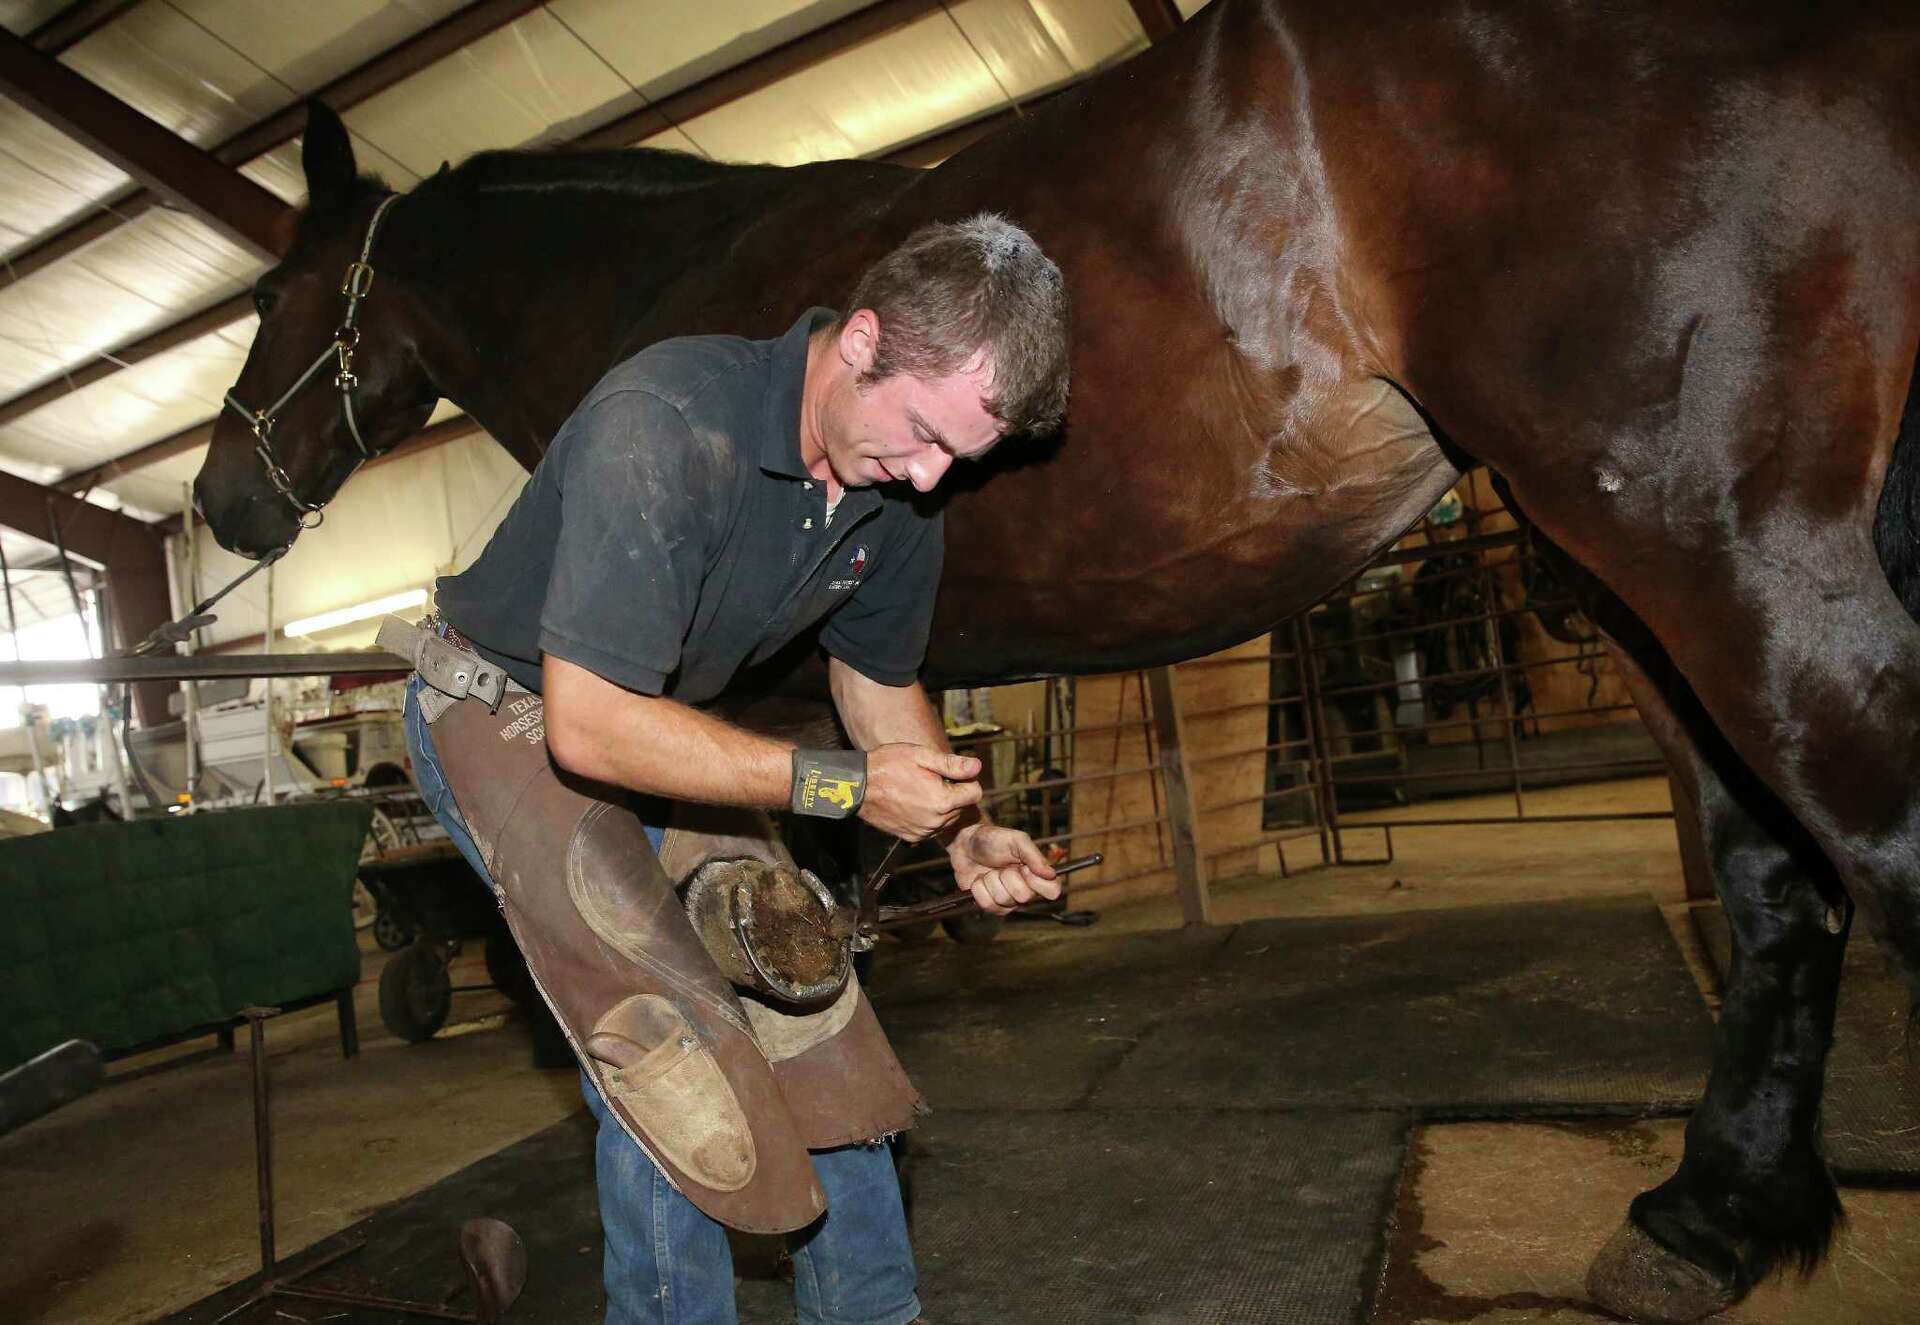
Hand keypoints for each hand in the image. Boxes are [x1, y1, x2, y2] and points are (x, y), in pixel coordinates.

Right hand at [859, 744, 981, 840]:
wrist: (857, 786)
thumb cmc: (887, 766)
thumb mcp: (922, 756)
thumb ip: (952, 764)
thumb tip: (977, 767)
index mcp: (942, 801)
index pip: (975, 793)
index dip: (966, 780)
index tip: (950, 773)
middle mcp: (935, 821)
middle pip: (962, 807)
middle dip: (953, 793)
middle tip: (931, 779)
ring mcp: (923, 832)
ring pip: (948, 819)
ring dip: (942, 806)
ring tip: (920, 789)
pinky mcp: (912, 837)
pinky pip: (932, 828)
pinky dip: (929, 816)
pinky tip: (913, 802)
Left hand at [948, 823, 1059, 913]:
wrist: (966, 844)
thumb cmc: (994, 840)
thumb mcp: (1016, 840)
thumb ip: (1034, 856)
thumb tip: (1051, 873)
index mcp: (1036, 874)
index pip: (1052, 891)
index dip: (1039, 883)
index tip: (1025, 869)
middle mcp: (1025, 890)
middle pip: (1024, 896)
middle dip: (1008, 877)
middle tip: (1003, 866)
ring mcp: (1007, 900)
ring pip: (1003, 900)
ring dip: (992, 881)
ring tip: (990, 871)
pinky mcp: (989, 905)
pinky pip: (987, 904)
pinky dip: (979, 888)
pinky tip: (980, 879)